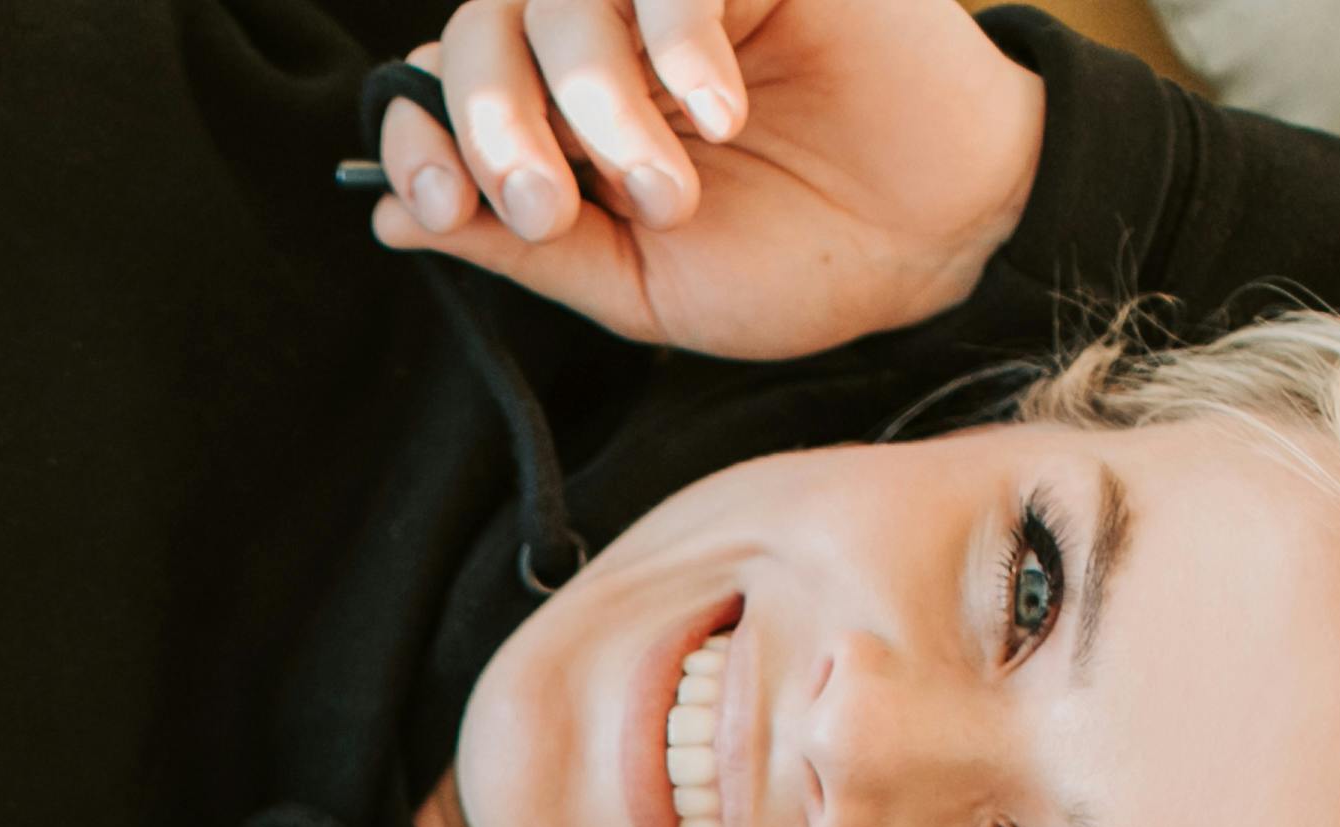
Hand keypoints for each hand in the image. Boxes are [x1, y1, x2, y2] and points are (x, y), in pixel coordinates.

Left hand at [367, 0, 1048, 361]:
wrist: (945, 240)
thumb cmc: (799, 261)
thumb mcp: (641, 285)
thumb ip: (525, 247)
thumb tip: (393, 216)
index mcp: (563, 116)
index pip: (444, 86)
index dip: (419, 135)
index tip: (440, 204)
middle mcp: (605, 39)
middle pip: (485, 27)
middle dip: (493, 124)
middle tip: (551, 208)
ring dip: (595, 104)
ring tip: (672, 191)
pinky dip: (676, 39)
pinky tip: (720, 112)